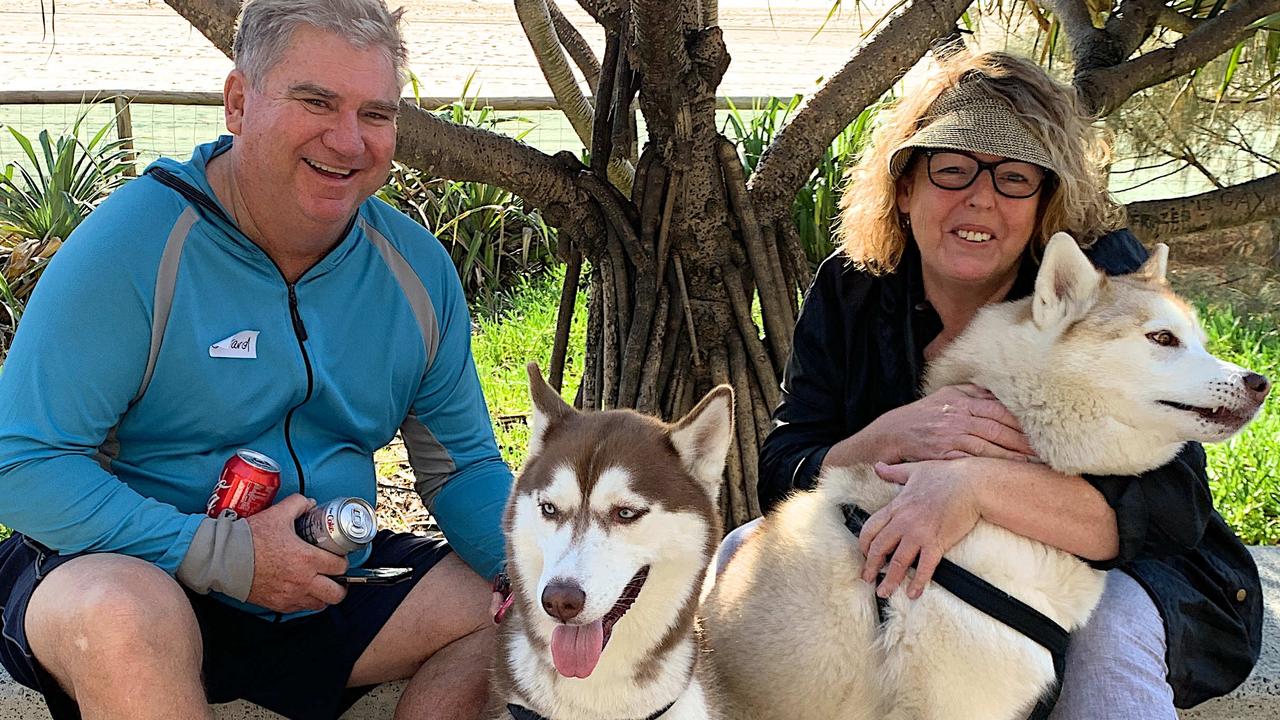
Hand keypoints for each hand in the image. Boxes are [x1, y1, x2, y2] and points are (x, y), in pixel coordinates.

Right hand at [245, 494, 349, 612]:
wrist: (224, 559)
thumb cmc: (250, 538)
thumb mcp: (278, 514)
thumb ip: (298, 504)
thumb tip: (310, 504)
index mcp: (307, 559)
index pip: (340, 567)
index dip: (342, 561)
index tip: (337, 556)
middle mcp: (303, 581)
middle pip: (337, 593)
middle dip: (341, 585)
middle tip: (335, 576)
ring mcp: (290, 596)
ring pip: (320, 605)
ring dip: (324, 595)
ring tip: (320, 584)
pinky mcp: (277, 605)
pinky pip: (300, 609)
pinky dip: (305, 602)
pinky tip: (301, 590)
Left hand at [859, 460, 982, 599]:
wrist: (973, 484)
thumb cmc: (946, 474)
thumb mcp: (915, 469)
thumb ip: (894, 472)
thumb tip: (878, 466)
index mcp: (896, 506)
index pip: (870, 528)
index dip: (863, 544)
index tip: (864, 554)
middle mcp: (904, 522)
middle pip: (879, 548)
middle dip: (871, 566)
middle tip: (868, 578)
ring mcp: (919, 534)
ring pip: (898, 562)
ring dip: (889, 580)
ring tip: (884, 592)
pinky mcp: (937, 543)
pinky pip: (924, 568)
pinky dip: (917, 582)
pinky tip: (913, 593)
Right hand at [863, 384, 1035, 463]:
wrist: (890, 434)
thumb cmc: (920, 416)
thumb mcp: (944, 396)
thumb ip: (971, 392)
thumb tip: (995, 390)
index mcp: (960, 401)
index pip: (998, 409)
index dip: (1021, 420)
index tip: (1042, 428)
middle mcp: (957, 417)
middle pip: (998, 428)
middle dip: (1024, 439)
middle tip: (1047, 449)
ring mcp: (950, 436)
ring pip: (989, 445)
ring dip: (1014, 455)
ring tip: (1035, 462)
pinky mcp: (943, 455)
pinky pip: (973, 461)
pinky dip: (992, 466)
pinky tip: (1007, 471)